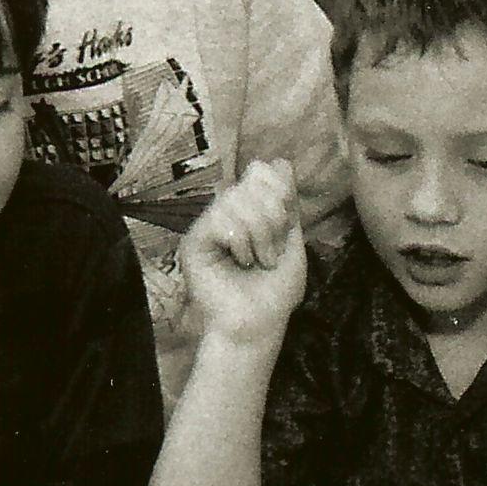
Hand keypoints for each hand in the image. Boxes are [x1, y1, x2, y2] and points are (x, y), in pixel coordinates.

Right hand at [180, 160, 307, 339]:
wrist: (259, 323)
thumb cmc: (276, 290)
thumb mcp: (293, 241)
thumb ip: (288, 203)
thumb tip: (281, 162)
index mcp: (249, 209)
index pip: (262, 170)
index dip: (281, 192)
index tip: (287, 229)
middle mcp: (226, 212)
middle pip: (252, 180)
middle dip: (274, 218)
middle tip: (272, 252)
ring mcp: (208, 225)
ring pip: (236, 198)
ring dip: (260, 234)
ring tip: (259, 261)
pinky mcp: (193, 241)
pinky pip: (220, 219)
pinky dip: (240, 242)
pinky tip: (241, 262)